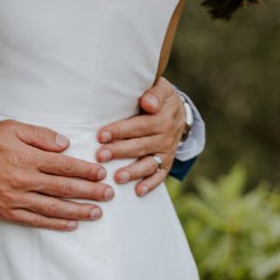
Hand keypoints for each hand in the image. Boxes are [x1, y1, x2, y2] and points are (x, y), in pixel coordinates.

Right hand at [0, 120, 113, 228]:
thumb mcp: (11, 128)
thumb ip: (40, 135)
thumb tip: (64, 144)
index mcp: (27, 158)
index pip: (65, 166)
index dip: (86, 171)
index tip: (101, 173)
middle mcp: (24, 180)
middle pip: (64, 188)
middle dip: (90, 192)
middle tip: (109, 195)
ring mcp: (16, 199)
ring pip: (54, 208)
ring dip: (79, 211)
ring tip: (97, 213)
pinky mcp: (7, 212)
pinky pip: (36, 220)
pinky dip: (56, 223)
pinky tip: (71, 224)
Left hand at [95, 76, 185, 195]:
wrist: (179, 112)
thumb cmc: (161, 98)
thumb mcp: (162, 88)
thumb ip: (155, 93)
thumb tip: (148, 102)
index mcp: (162, 118)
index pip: (138, 125)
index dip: (120, 131)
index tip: (101, 135)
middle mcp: (165, 136)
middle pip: (140, 145)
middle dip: (119, 151)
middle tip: (100, 156)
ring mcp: (166, 151)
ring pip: (149, 163)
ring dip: (133, 171)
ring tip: (117, 177)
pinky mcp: (167, 162)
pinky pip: (160, 175)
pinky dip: (150, 184)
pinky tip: (138, 191)